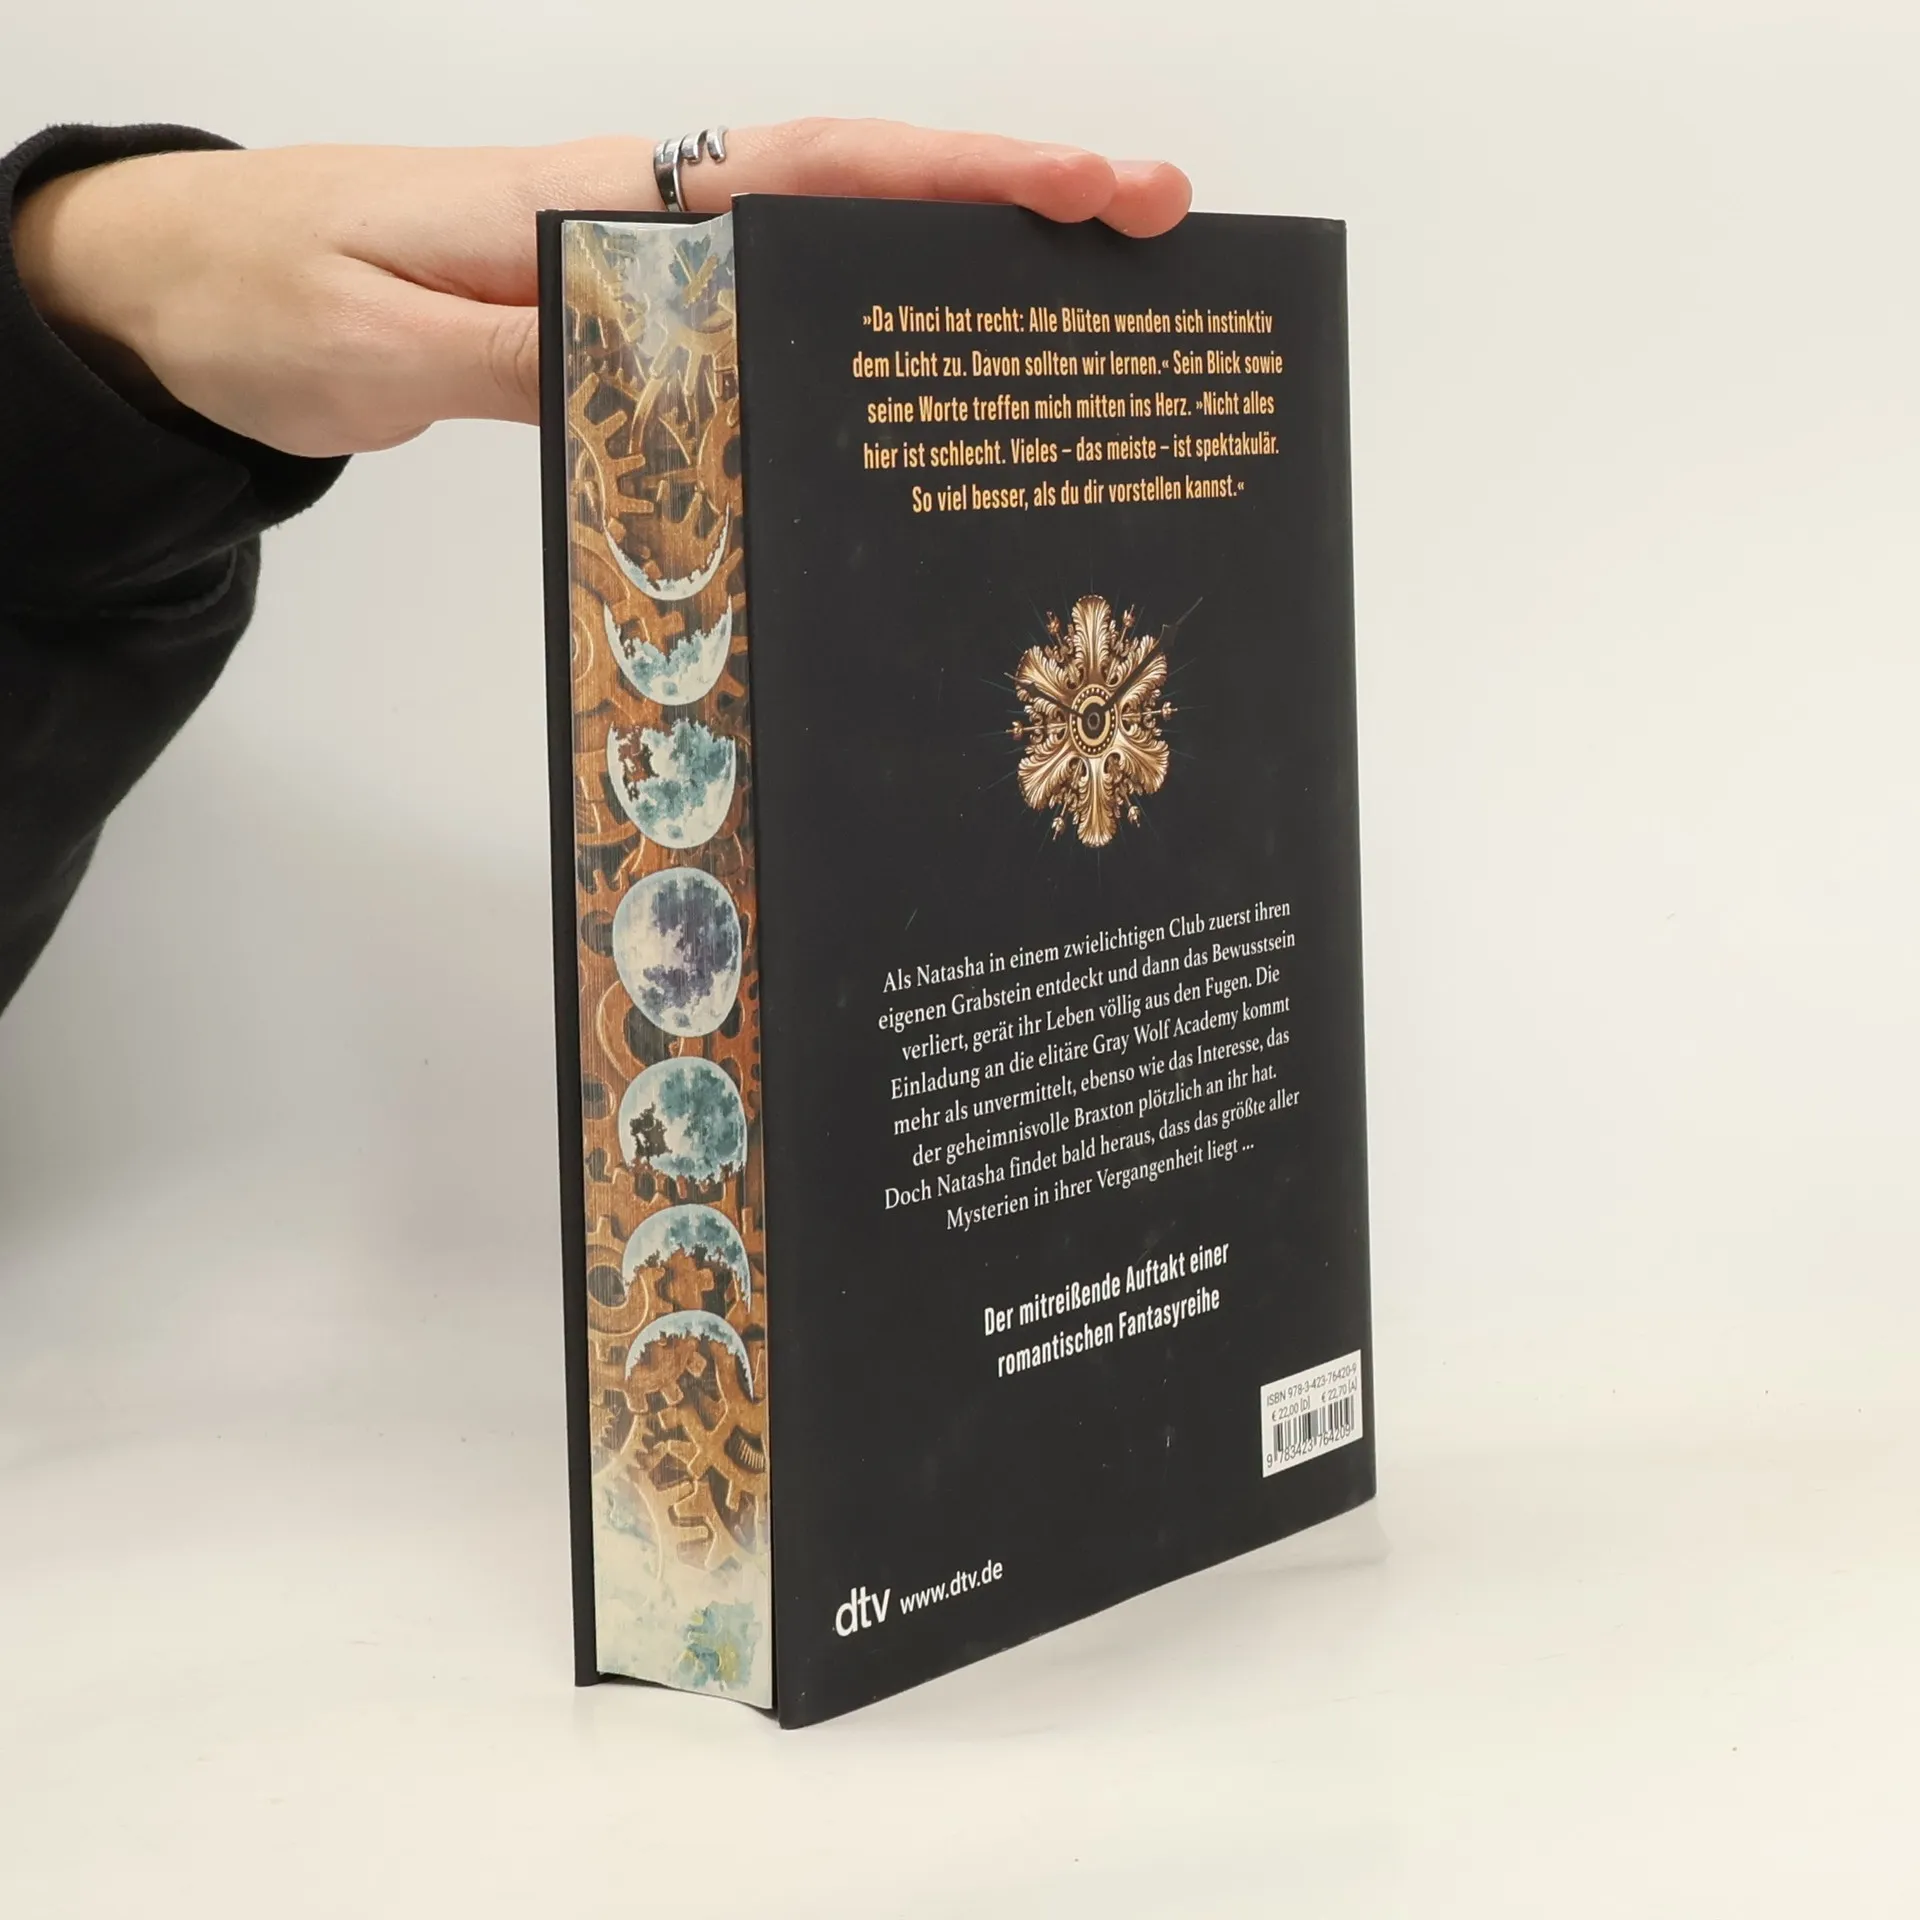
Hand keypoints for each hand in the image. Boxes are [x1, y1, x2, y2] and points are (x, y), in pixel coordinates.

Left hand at [12, 123, 1190, 457]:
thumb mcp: (386, 339)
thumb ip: (529, 356)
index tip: (1090, 182)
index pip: (817, 172)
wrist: (187, 287)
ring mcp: (643, 264)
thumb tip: (679, 369)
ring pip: (831, 254)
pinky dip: (862, 325)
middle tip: (1154, 234)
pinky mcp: (626, 316)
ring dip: (957, 269)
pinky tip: (917, 369)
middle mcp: (646, 215)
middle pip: (862, 196)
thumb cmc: (271, 295)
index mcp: (607, 198)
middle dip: (1011, 205)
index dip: (960, 173)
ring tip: (1085, 308)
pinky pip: (771, 316)